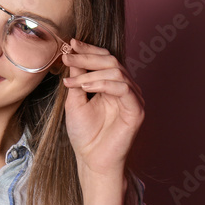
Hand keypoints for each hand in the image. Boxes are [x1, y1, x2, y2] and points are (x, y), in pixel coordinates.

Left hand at [61, 39, 143, 178]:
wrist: (91, 159)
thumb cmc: (84, 134)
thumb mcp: (75, 101)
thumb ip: (76, 79)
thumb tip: (71, 55)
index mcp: (111, 84)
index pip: (103, 59)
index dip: (88, 50)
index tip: (69, 45)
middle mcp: (125, 88)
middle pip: (111, 61)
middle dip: (87, 57)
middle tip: (67, 57)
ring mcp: (132, 98)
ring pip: (116, 72)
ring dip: (90, 73)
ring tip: (71, 81)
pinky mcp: (136, 109)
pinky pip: (123, 88)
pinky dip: (103, 84)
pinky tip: (85, 88)